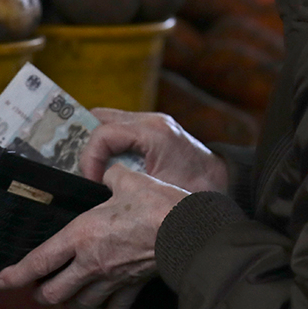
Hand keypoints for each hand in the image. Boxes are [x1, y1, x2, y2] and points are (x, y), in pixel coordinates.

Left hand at [0, 165, 187, 308]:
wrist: (187, 232)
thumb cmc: (156, 204)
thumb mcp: (127, 180)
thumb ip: (109, 176)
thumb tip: (106, 171)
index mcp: (81, 235)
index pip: (39, 262)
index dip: (15, 275)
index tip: (2, 280)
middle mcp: (91, 263)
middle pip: (53, 292)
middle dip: (40, 293)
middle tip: (36, 287)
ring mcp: (111, 280)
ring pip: (79, 304)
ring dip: (69, 302)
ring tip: (65, 295)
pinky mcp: (132, 287)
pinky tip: (103, 308)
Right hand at [79, 109, 228, 192]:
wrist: (224, 184)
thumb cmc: (195, 191)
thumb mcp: (156, 191)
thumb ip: (125, 183)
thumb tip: (95, 186)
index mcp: (152, 132)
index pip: (103, 133)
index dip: (90, 158)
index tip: (92, 181)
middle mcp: (150, 120)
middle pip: (99, 117)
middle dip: (85, 143)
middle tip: (84, 170)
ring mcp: (151, 122)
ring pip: (106, 119)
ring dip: (96, 143)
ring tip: (92, 169)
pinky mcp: (152, 129)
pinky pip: (119, 128)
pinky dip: (108, 143)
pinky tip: (107, 165)